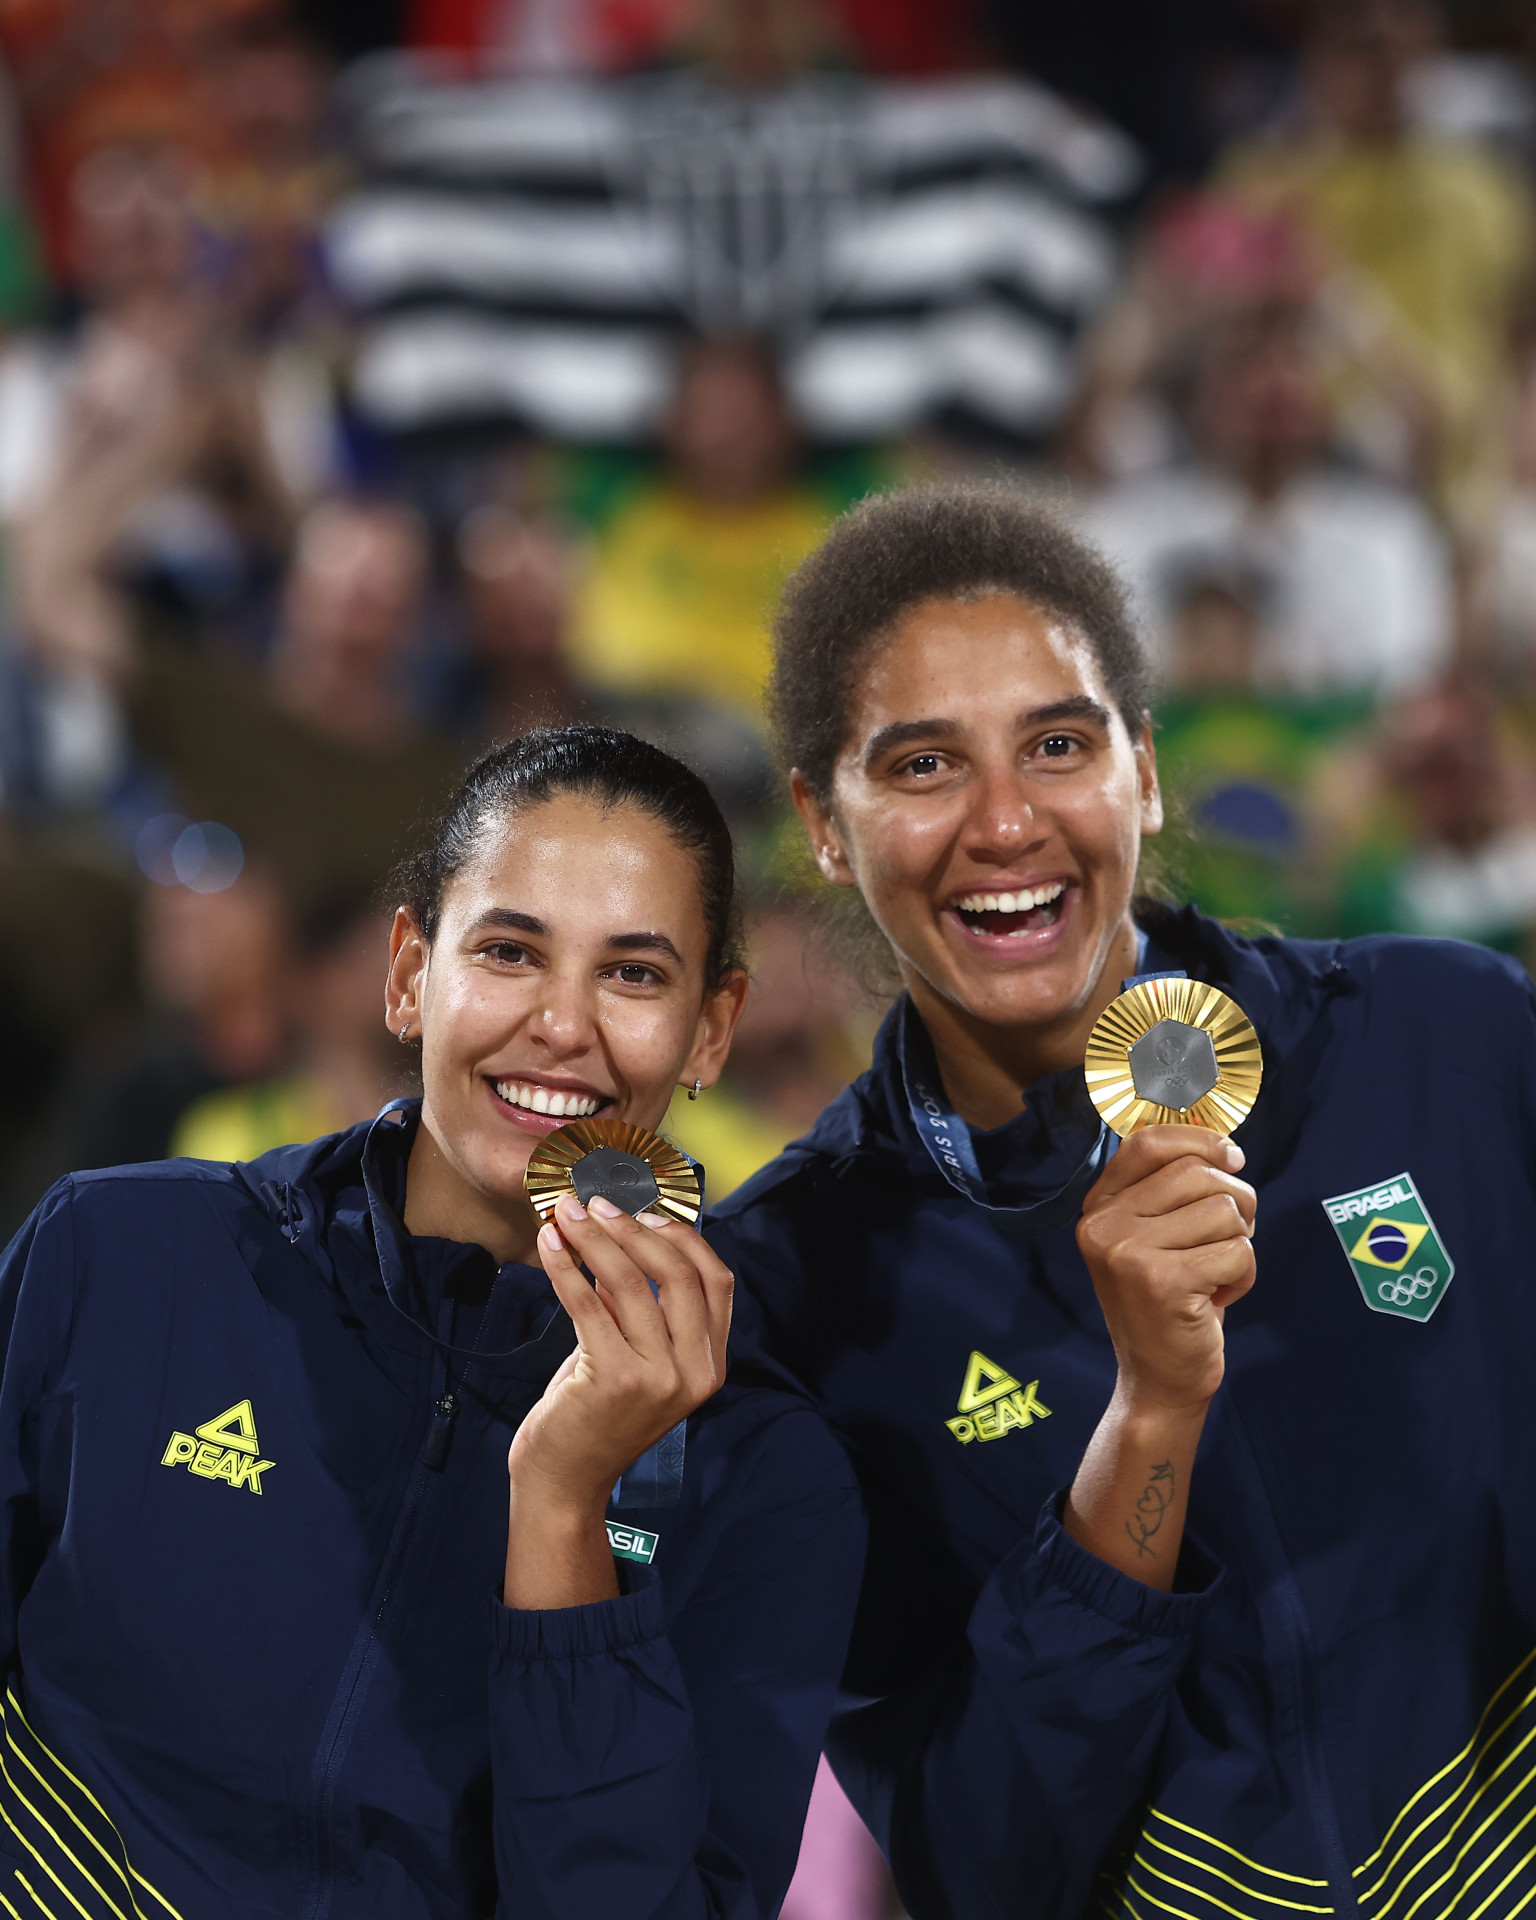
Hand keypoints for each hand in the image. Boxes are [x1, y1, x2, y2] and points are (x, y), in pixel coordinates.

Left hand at [509, 1194, 733, 1513]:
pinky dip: (566, 1265)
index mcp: (710, 1364)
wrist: (566, 1481)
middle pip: (677, 1273)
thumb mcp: (636, 1357)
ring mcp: (658, 1378)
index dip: (684, 1237)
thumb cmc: (597, 1414)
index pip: (715, 1281)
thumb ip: (642, 1308)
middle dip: (634, 1228)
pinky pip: (587, 1303)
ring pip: (629, 1282)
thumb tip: (622, 1234)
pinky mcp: (614, 1380)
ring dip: (593, 1238)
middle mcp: (693, 1371)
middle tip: (597, 1203)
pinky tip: (548, 1244)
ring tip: (566, 1213)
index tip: (646, 1211)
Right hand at [1075, 1125, 1255, 1417]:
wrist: (1157, 1381)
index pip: (1149, 1142)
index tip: (1233, 1157)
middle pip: (1198, 1173)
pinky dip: (1244, 1276)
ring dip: (1240, 1244)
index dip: (1200, 1139)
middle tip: (1228, 1241)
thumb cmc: (1170, 1301)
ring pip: (1224, 1210)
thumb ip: (1174, 1189)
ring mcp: (1126, 1252)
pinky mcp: (1161, 1281)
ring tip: (1216, 1275)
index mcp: (1099, 1206)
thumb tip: (1228, 1148)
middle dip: (1236, 1203)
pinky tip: (1219, 1299)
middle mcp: (1102, 1224)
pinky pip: (1238, 1251)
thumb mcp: (1155, 1236)